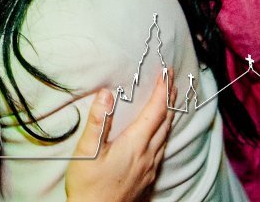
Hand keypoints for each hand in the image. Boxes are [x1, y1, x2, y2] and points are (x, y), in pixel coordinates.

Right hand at [66, 72, 174, 201]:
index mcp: (135, 145)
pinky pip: (162, 149)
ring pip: (165, 136)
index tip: (167, 73)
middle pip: (165, 122)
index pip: (155, 112)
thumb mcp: (87, 152)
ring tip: (169, 102)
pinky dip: (164, 133)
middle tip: (172, 81)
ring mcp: (150, 168)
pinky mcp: (147, 178)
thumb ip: (98, 122)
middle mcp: (148, 155)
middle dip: (169, 100)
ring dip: (169, 116)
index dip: (162, 91)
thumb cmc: (89, 186)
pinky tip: (159, 134)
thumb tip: (106, 94)